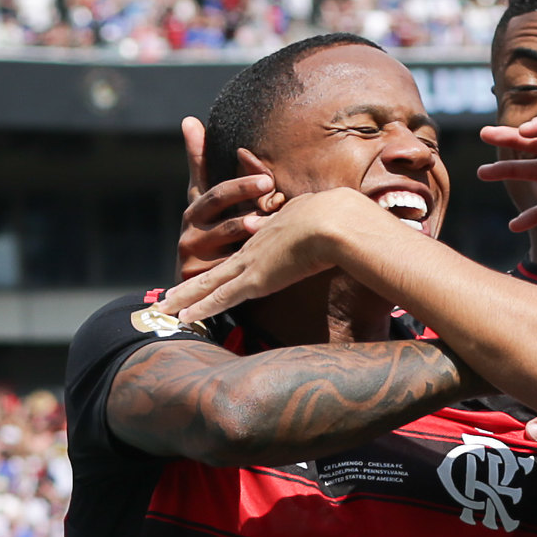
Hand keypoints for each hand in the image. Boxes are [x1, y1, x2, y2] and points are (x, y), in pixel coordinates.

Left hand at [159, 189, 382, 323]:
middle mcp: (259, 246)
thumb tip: (371, 233)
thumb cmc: (348, 220)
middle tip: (174, 291)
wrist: (338, 221)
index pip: (251, 251)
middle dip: (197, 280)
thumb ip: (345, 230)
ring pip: (210, 282)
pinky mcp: (254, 279)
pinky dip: (199, 307)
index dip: (235, 262)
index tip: (224, 269)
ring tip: (165, 306)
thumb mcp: (342, 221)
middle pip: (221, 266)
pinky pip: (219, 297)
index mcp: (279, 232)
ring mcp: (253, 262)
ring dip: (186, 296)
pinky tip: (181, 316)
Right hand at [177, 117, 278, 281]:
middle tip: (268, 184)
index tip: (260, 170)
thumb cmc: (206, 233)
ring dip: (247, 227)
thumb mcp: (203, 201)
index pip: (212, 183)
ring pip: (227, 236)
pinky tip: (270, 257)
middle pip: (219, 203)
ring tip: (264, 221)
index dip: (235, 178)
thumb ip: (200, 162)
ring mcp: (194, 252)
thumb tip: (190, 119)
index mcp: (196, 207)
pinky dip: (250, 261)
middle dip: (243, 191)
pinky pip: (230, 267)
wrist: (193, 287)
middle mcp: (191, 226)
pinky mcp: (200, 276)